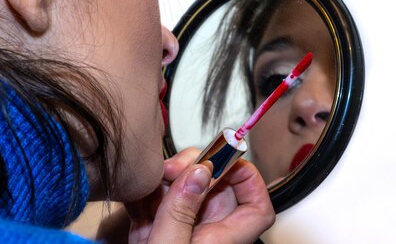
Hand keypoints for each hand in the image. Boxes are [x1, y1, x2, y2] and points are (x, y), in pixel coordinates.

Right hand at [97, 148, 274, 243]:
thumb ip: (181, 210)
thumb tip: (199, 172)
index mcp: (223, 240)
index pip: (257, 208)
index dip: (249, 178)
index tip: (227, 159)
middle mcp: (209, 231)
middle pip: (220, 186)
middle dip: (197, 167)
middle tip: (173, 167)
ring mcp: (185, 227)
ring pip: (189, 186)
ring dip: (169, 177)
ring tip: (153, 181)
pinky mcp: (161, 227)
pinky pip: (161, 198)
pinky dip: (149, 192)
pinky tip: (139, 196)